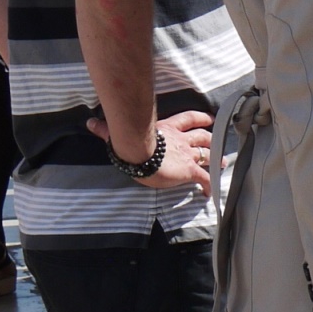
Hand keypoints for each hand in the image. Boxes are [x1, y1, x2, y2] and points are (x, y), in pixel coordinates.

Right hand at [86, 109, 214, 196]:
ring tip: (222, 165)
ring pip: (208, 156)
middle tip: (219, 143)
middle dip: (211, 140)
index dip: (200, 118)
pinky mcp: (189, 170)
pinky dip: (210, 185)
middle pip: (203, 137)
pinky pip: (205, 178)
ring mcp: (187, 155)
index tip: (209, 119)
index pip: (188, 119)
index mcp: (169, 129)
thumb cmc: (129, 143)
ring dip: (216, 160)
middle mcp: (181, 141)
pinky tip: (211, 193)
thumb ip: (106, 130)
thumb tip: (90, 122)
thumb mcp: (118, 134)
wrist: (139, 153)